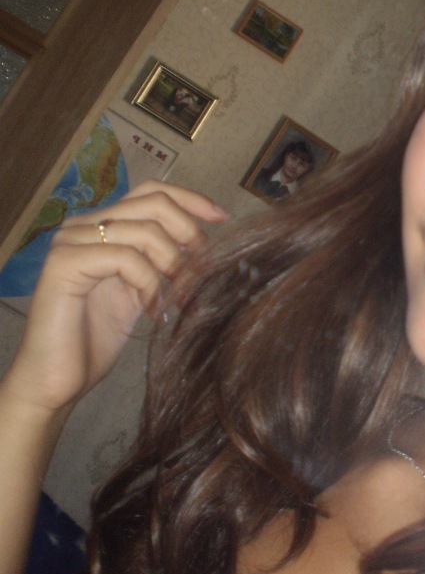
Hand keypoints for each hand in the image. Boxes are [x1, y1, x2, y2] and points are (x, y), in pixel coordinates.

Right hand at [0, 181, 227, 421]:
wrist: (55, 382)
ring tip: (178, 298)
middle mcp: (82, 226)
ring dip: (174, 264)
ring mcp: (70, 242)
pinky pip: (126, 258)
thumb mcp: (139, 291)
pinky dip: (150, 283)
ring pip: (144, 230)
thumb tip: (202, 244)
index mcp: (100, 227)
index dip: (190, 199)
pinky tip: (152, 310)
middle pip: (152, 203)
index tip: (221, 219)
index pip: (150, 191)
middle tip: (201, 270)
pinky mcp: (64, 264)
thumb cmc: (95, 341)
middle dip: (189, 233)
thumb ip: (160, 262)